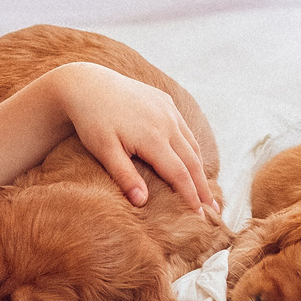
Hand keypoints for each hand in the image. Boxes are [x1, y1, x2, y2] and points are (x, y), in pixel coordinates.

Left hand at [49, 63, 219, 214]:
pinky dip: (191, 149)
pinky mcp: (165, 101)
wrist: (87, 84)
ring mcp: (168, 110)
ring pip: (191, 144)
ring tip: (206, 191)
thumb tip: (143, 203)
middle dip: (203, 188)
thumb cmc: (92, 121)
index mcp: (153, 137)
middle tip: (213, 211)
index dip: (191, 196)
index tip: (199, 216)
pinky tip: (192, 161)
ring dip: (200, 169)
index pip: (180, 174)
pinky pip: (184, 129)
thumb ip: (124, 176)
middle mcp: (167, 122)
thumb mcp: (103, 150)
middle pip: (192, 161)